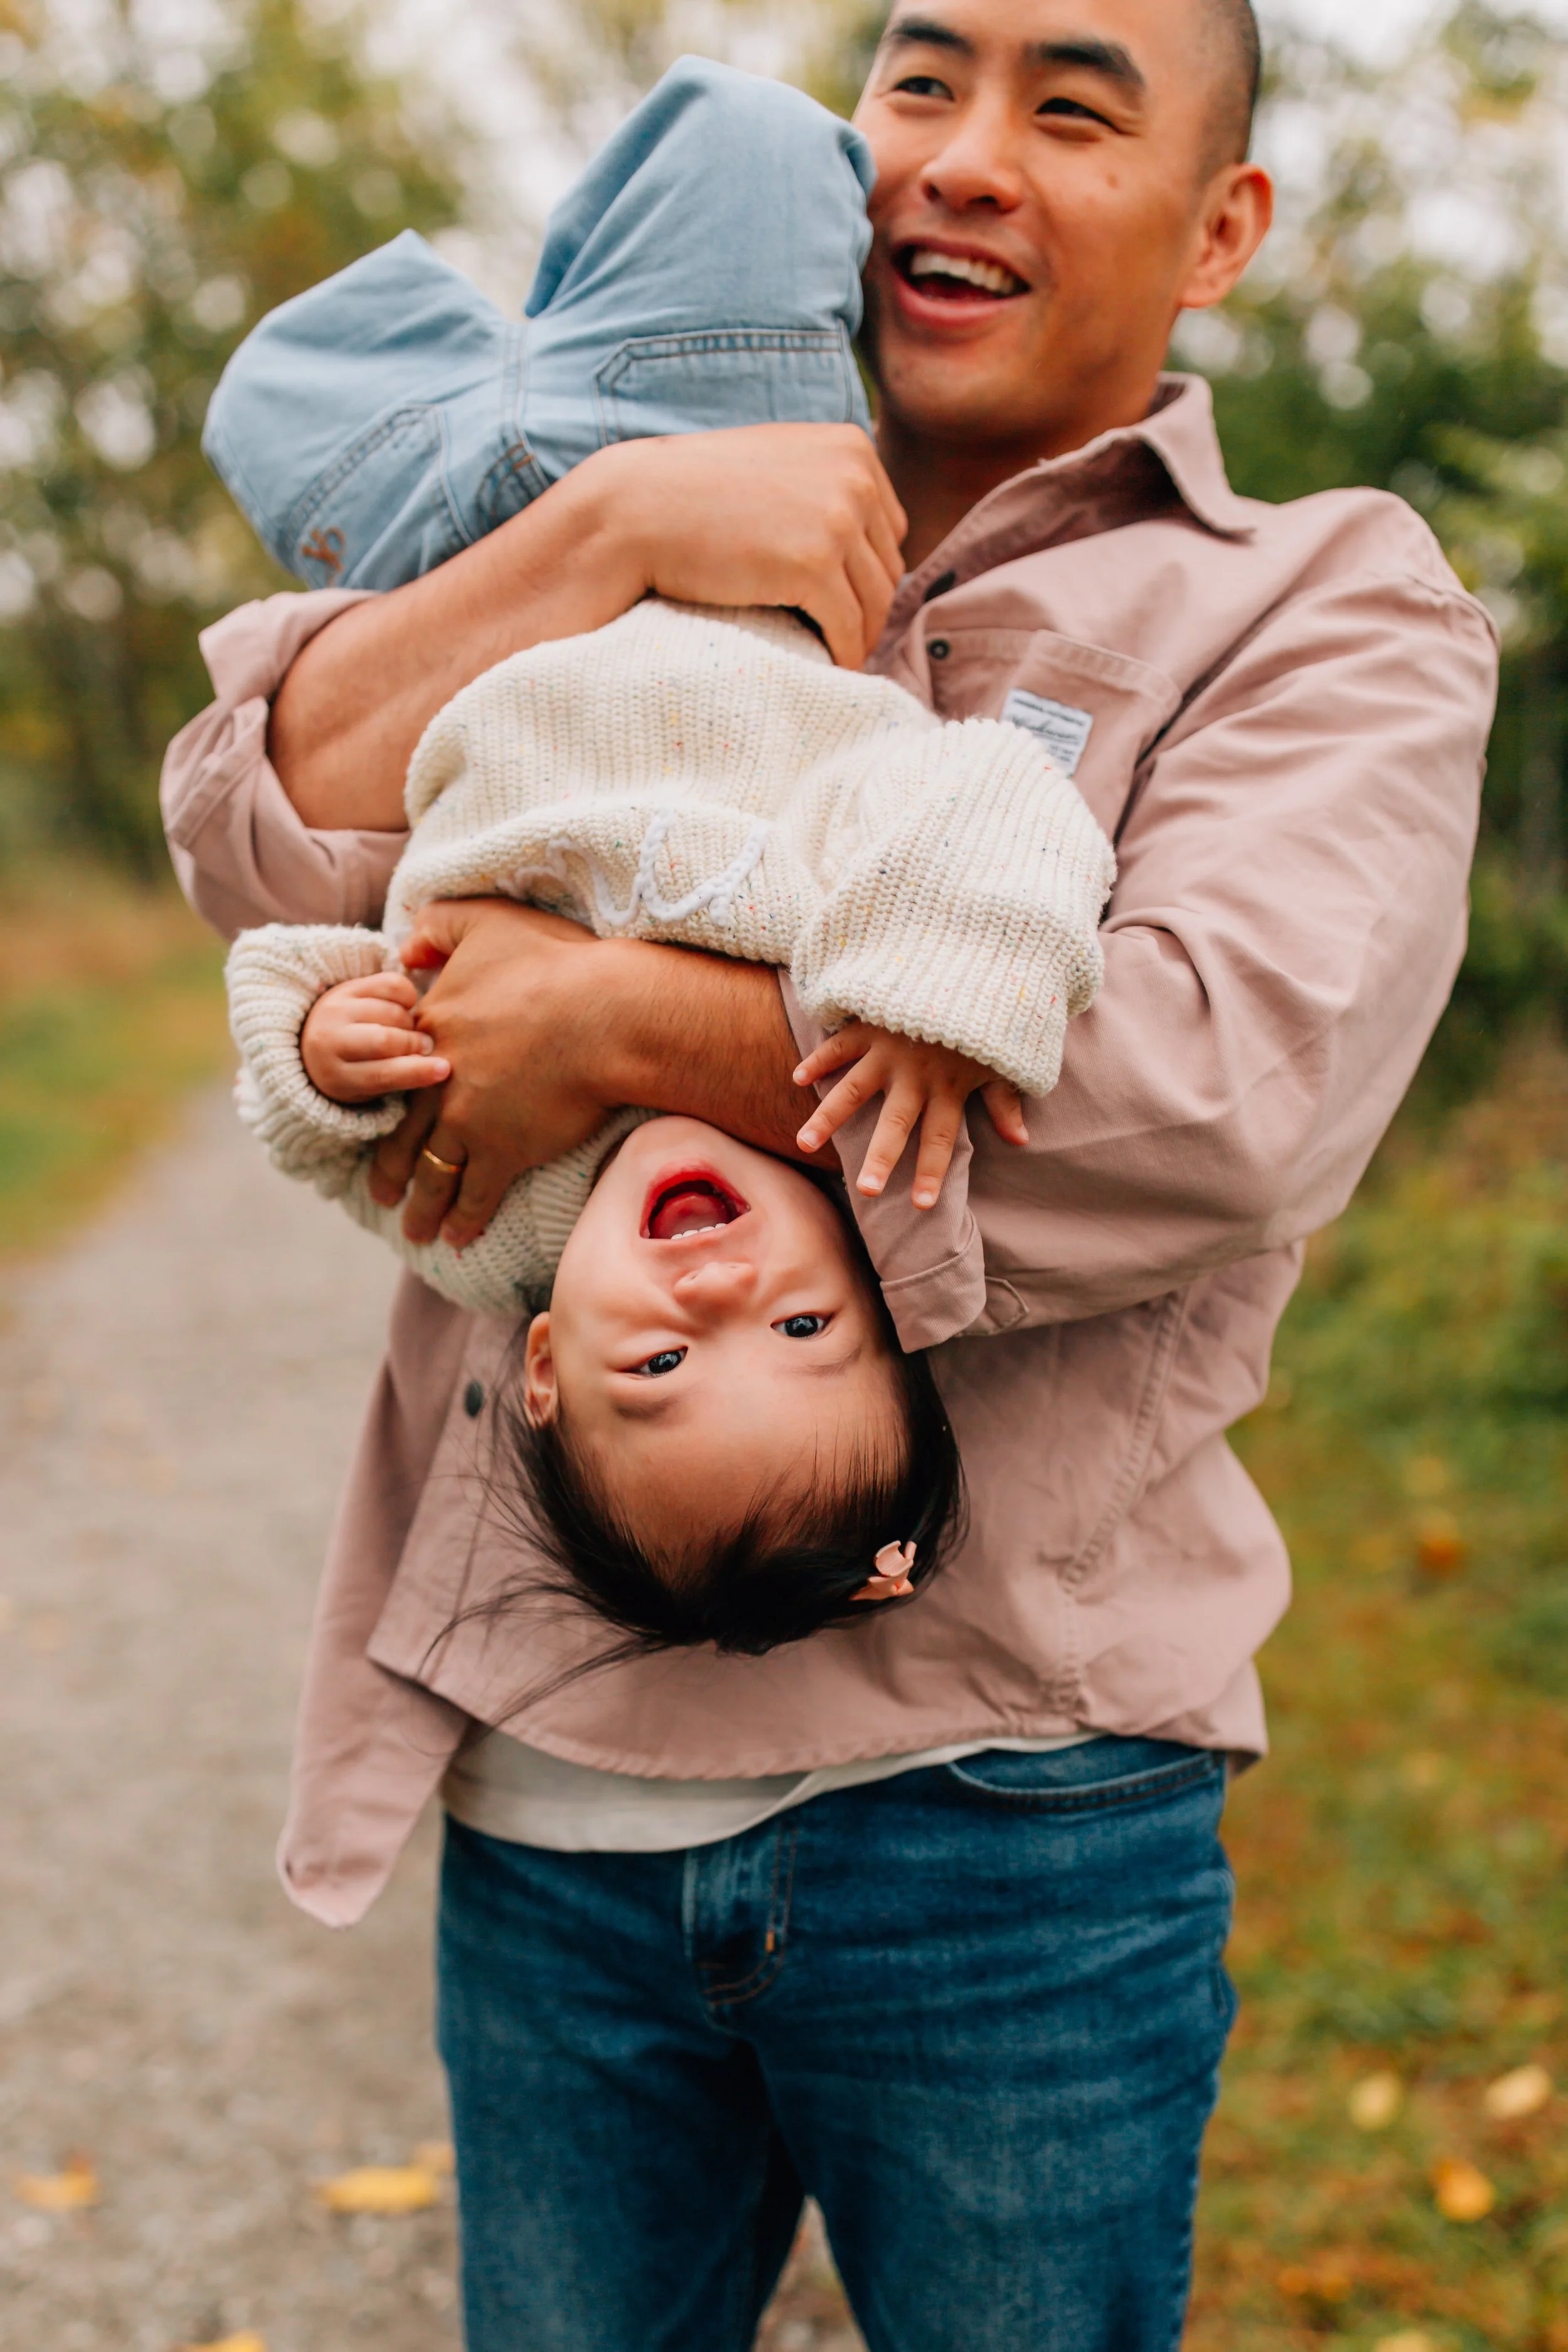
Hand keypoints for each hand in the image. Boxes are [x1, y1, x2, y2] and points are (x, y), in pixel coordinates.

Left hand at [300, 972, 450, 1103]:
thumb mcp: (369, 1087)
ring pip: (390, 1011)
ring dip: (408, 1022)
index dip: (417, 1072)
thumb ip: (399, 1078)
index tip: (444, 1068)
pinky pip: (390, 985)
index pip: (381, 1074)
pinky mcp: (348, 986)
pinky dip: (407, 996)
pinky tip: (404, 1007)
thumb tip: (440, 1066)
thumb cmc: (356, 1071)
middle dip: (414, 1043)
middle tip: (425, 1046)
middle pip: (385, 1039)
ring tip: (407, 1030)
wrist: (317, 1041)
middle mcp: (329, 1040)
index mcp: (335, 1076)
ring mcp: (336, 1009)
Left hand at [368, 900, 619, 1249]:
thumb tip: (405, 945)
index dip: (386, 1101)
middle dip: (391, 1171)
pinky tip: (459, 1237)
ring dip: (423, 1207)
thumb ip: (439, 925)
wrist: (603, 1015)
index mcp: (432, 1031)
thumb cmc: (554, 964)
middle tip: (382, 1194)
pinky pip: (476, 1195)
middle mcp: (438, 1084)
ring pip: (433, 1175)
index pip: (396, 1074)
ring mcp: (468, 1122)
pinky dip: (465, 1219)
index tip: (380, 1122)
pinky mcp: (505, 1151)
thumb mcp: (485, 921)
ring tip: (418, 1231)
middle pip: (404, 1137)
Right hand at [589, 423, 907, 669]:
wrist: (636, 508)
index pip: (889, 528)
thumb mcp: (774, 464)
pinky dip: (842, 655)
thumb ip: (820, 484)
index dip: (865, 571)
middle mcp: (854, 478)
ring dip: (856, 637)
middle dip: (864, 608)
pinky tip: (825, 667)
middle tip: (838, 641)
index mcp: (851, 448)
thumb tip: (860, 535)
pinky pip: (847, 628)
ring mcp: (838, 520)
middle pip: (887, 568)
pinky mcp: (814, 566)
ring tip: (832, 658)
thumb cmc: (695, 492)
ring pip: (874, 603)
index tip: (843, 602)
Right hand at [794, 1024, 1029, 1209]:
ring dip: (828, 1116)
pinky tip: (797, 1077)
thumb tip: (1021, 1140)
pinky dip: (819, 1058)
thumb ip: (1005, 1101)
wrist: (966, 963)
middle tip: (865, 1191)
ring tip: (804, 1143)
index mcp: (949, 1087)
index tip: (921, 1205)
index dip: (932, 1172)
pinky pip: (840, 1043)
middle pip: (896, 1124)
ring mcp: (888, 1050)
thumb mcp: (1003, 1059)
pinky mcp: (870, 1025)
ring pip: (854, 1089)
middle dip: (881, 1158)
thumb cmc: (986, 1017)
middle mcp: (915, 1074)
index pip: (941, 1139)